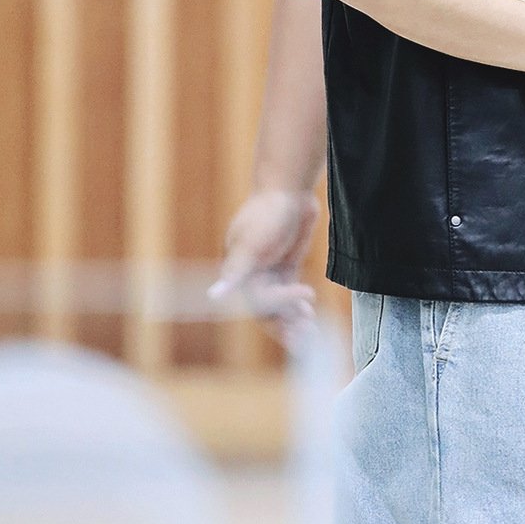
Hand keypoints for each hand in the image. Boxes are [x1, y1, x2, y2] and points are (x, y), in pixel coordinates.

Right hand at [209, 188, 319, 348]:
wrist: (289, 187)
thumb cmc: (268, 211)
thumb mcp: (252, 242)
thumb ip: (236, 272)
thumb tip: (214, 296)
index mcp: (238, 271)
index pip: (255, 301)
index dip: (278, 305)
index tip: (304, 293)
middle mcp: (250, 274)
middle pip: (264, 310)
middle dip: (283, 324)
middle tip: (304, 337)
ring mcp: (268, 269)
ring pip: (277, 305)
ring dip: (291, 318)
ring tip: (310, 327)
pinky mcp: (284, 264)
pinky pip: (288, 292)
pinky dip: (296, 303)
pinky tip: (309, 309)